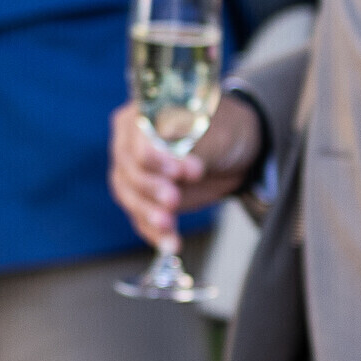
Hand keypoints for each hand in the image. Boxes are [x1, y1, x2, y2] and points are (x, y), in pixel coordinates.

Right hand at [110, 94, 264, 251]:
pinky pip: (141, 217)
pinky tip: (169, 242)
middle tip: (174, 200)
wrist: (232, 153)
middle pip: (129, 172)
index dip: (158, 159)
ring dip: (149, 215)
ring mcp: (133, 174)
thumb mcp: (211, 129)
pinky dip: (155, 232)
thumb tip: (177, 157)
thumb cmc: (220, 130)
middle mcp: (127, 145)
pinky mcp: (143, 199)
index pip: (138, 142)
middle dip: (152, 189)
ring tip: (169, 228)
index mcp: (138, 118)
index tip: (187, 171)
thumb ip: (190, 143)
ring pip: (130, 197)